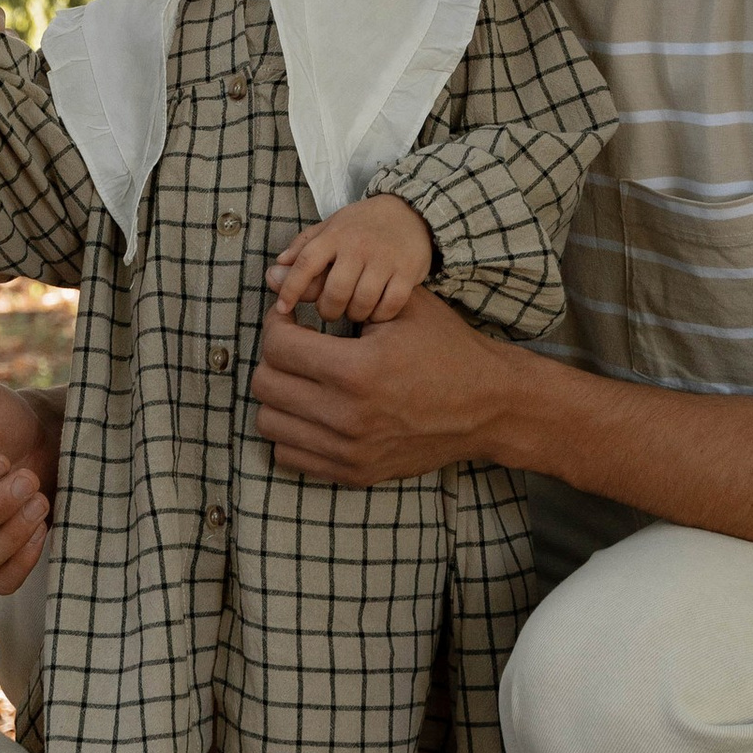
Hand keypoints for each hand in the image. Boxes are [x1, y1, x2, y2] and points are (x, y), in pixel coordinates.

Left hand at [249, 287, 523, 483]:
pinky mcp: (354, 473)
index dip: (277, 323)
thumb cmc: (445, 348)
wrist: (488, 406)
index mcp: (359, 369)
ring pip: (269, 422)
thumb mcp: (400, 307)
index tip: (291, 318)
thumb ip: (337, 292)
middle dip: (275, 358)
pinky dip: (291, 430)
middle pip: (265, 384)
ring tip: (304, 378)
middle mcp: (349, 416)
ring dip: (278, 395)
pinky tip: (313, 409)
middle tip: (297, 346)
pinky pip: (288, 454)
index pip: (277, 346)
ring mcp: (350, 450)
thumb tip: (277, 280)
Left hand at [266, 195, 435, 325]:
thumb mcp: (331, 227)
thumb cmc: (363, 224)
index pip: (305, 264)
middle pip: (335, 293)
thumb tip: (274, 272)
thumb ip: (302, 248)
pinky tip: (376, 310)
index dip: (290, 289)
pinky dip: (379, 315)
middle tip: (331, 311)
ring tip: (354, 310)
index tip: (283, 309)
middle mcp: (358, 246)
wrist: (411, 212)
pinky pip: (388, 306)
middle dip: (328, 311)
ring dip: (354, 315)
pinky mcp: (407, 271)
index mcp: (334, 235)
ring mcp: (384, 259)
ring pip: (361, 303)